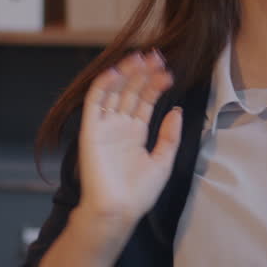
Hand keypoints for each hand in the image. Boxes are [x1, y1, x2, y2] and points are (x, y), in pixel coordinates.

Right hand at [75, 50, 182, 232]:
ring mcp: (105, 127)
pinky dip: (104, 85)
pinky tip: (117, 71)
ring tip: (141, 58)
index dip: (155, 84)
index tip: (168, 71)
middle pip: (131, 91)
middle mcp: (119, 126)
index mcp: (135, 133)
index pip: (145, 100)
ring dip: (126, 73)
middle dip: (143, 73)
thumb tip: (176, 111)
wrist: (117, 211)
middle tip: (156, 55)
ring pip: (114, 91)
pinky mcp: (91, 130)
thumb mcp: (163, 162)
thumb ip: (170, 136)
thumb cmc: (138, 193)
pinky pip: (95, 102)